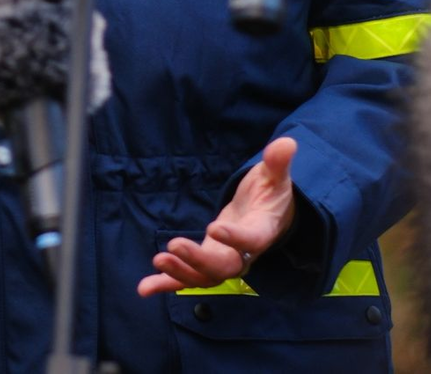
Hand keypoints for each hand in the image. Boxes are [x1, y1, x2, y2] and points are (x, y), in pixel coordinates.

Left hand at [137, 137, 297, 296]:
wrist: (269, 215)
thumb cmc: (271, 194)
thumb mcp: (275, 177)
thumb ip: (277, 163)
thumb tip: (286, 142)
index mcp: (261, 232)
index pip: (250, 241)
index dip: (235, 239)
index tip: (215, 228)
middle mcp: (244, 254)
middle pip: (223, 266)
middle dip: (198, 260)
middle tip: (174, 246)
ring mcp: (224, 260)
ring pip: (204, 276)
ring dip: (180, 273)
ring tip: (157, 262)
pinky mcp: (208, 261)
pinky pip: (188, 277)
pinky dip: (167, 284)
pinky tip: (144, 289)